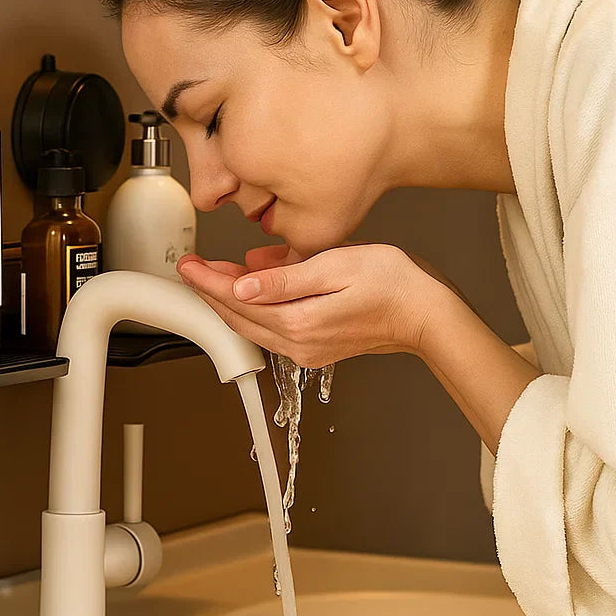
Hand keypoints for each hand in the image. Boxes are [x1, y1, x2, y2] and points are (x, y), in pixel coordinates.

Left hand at [176, 243, 460, 366]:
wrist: (427, 314)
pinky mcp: (316, 347)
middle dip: (211, 291)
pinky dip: (256, 307)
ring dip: (231, 299)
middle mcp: (298, 343)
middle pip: (238, 317)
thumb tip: (241, 287)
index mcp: (298, 322)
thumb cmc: (392, 284)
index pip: (236, 301)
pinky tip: (255, 286)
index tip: (187, 265)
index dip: (207, 281)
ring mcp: (307, 349)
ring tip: (215, 274)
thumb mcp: (335, 266)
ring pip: (253, 324)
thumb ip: (284, 279)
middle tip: (191, 267)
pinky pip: (272, 327)